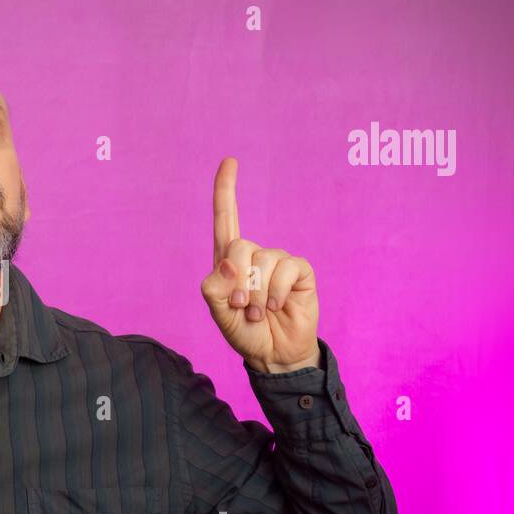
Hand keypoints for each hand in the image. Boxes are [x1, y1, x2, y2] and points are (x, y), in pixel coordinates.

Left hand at [199, 156, 319, 372]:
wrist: (272, 353)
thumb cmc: (244, 331)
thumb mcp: (217, 311)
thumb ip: (215, 285)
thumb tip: (232, 262)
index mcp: (229, 260)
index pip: (225, 218)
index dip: (226, 190)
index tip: (229, 161)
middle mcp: (254, 255)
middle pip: (240, 246)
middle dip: (237, 282)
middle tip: (239, 307)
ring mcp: (278, 262)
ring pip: (263, 260)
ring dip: (256, 294)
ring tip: (257, 312)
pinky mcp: (299, 271)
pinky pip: (285, 268)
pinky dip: (275, 292)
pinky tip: (276, 306)